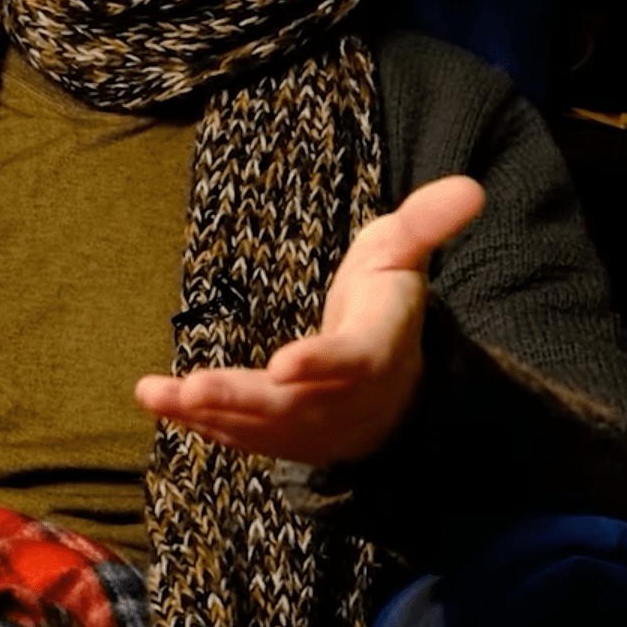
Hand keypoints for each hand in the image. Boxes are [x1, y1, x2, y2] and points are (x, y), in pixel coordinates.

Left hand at [134, 175, 483, 465]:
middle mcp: (346, 399)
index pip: (354, 363)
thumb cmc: (387, 304)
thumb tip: (472, 187)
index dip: (320, 365)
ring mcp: (313, 427)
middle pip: (296, 407)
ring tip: (160, 394)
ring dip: (209, 413)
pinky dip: (196, 421)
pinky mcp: (282, 439)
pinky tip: (154, 398)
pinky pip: (239, 435)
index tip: (281, 363)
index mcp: (379, 349)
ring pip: (261, 428)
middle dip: (243, 400)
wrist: (393, 383)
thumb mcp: (405, 255)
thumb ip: (427, 224)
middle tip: (196, 388)